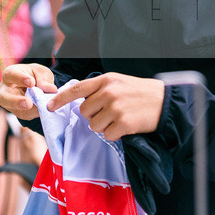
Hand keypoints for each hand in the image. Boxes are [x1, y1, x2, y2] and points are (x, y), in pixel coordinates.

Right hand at [0, 63, 57, 120]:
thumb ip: (45, 79)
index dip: (20, 79)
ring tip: (41, 108)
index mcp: (10, 74)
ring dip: (30, 110)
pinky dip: (35, 113)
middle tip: (28, 103)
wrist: (34, 85)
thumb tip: (51, 89)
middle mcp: (5, 89)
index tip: (31, 82)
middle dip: (16, 101)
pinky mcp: (17, 112)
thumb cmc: (35, 75)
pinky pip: (25, 115)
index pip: (11, 75)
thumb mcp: (41, 72)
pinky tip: (43, 110)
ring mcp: (9, 103)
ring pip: (15, 110)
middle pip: (4, 97)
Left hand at [49, 73, 164, 140]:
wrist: (166, 101)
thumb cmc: (141, 92)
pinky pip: (108, 135)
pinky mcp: (123, 123)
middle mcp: (108, 92)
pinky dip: (116, 134)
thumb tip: (79, 101)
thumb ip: (100, 89)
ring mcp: (115, 108)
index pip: (77, 89)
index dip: (61, 99)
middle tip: (111, 112)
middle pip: (84, 111)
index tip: (49, 106)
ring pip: (94, 125)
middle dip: (94, 115)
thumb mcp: (119, 82)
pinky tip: (127, 126)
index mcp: (106, 80)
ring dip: (105, 126)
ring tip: (121, 118)